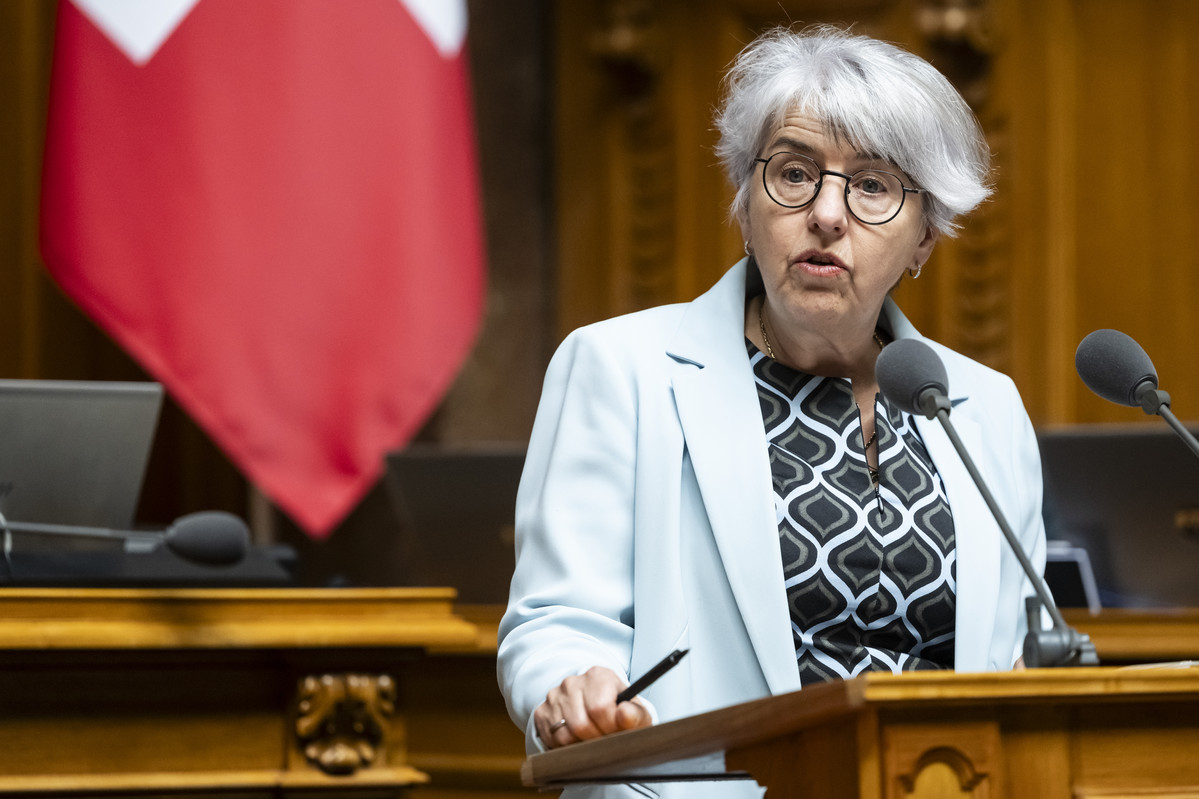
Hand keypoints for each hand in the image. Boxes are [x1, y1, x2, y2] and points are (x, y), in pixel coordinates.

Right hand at [534, 666, 652, 748]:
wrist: (597, 707)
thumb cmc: (618, 711)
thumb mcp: (635, 712)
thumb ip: (635, 714)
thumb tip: (625, 714)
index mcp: (598, 676)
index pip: (600, 708)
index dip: (610, 727)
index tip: (616, 732)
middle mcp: (572, 682)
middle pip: (581, 724)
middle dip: (596, 739)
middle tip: (605, 740)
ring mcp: (554, 696)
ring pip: (565, 734)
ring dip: (581, 744)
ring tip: (593, 739)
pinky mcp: (542, 711)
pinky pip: (552, 739)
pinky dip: (566, 746)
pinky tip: (578, 739)